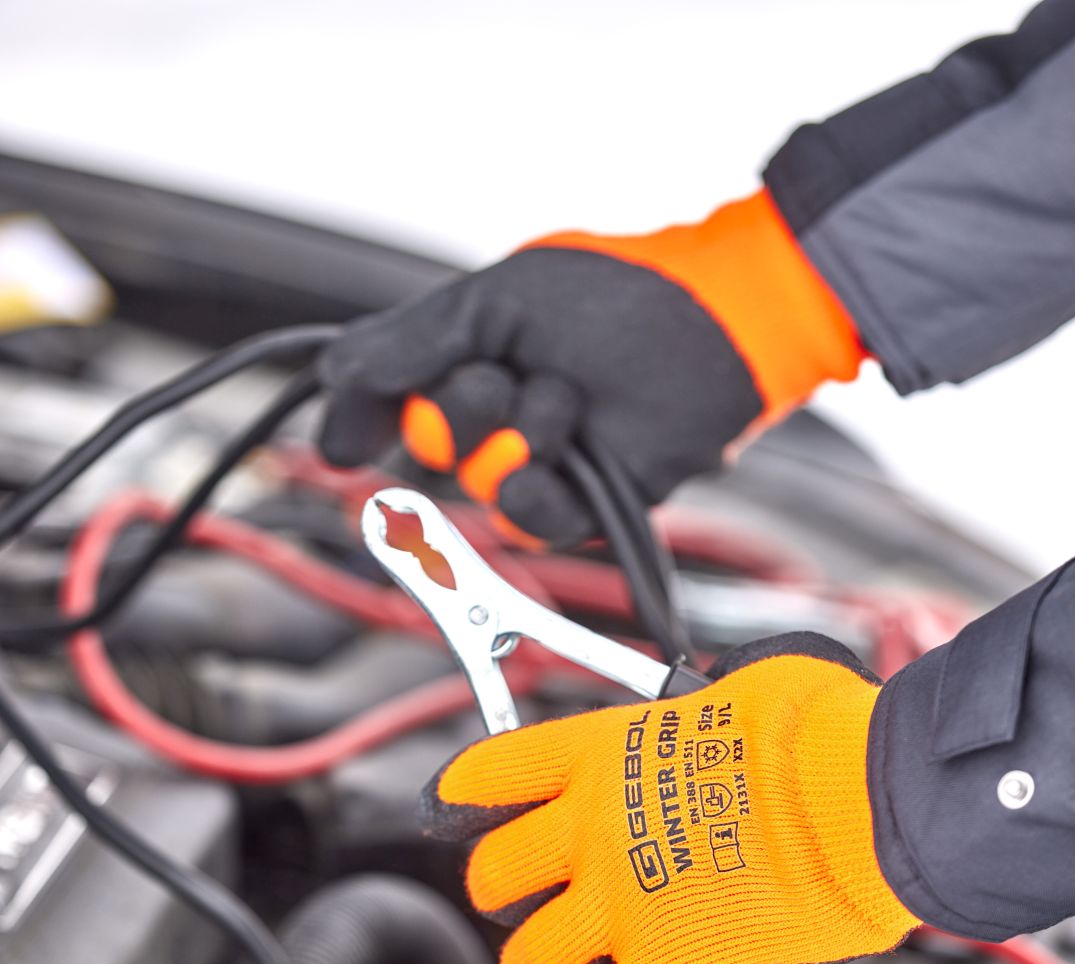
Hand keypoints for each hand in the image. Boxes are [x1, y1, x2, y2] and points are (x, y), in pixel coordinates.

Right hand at [319, 191, 863, 544]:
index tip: (349, 433)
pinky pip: (522, 520)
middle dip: (456, 408)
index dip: (363, 416)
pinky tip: (570, 447)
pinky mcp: (576, 508)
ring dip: (517, 434)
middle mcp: (493, 420)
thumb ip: (407, 342)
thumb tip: (330, 378)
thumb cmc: (616, 298)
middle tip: (500, 372)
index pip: (385, 404)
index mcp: (464, 362)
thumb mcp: (493, 302)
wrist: (710, 328)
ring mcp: (534, 466)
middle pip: (424, 446)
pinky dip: (535, 484)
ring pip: (476, 483)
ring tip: (566, 398)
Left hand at [422, 635, 915, 963]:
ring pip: (527, 962)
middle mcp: (593, 834)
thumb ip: (697, 704)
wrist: (872, 800)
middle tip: (535, 893)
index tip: (450, 812)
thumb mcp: (743, 683)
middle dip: (504, 891)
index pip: (485, 778)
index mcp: (600, 756)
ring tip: (569, 961)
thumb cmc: (821, 733)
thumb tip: (712, 701)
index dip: (457, 799)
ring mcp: (624, 908)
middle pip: (492, 880)